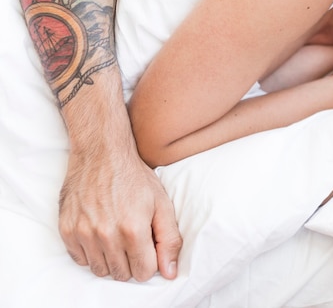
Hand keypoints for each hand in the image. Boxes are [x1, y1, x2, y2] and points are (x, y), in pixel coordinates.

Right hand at [59, 145, 181, 281]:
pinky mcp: (67, 231)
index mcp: (133, 229)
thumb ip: (169, 239)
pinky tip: (100, 232)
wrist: (102, 153)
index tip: (148, 244)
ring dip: (111, 258)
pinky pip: (81, 260)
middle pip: (121, 274)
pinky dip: (92, 252)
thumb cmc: (134, 177)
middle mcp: (105, 235)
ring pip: (100, 270)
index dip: (150, 260)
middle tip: (133, 237)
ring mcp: (83, 234)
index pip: (143, 272)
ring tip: (117, 233)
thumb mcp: (161, 203)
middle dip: (131, 260)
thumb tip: (170, 272)